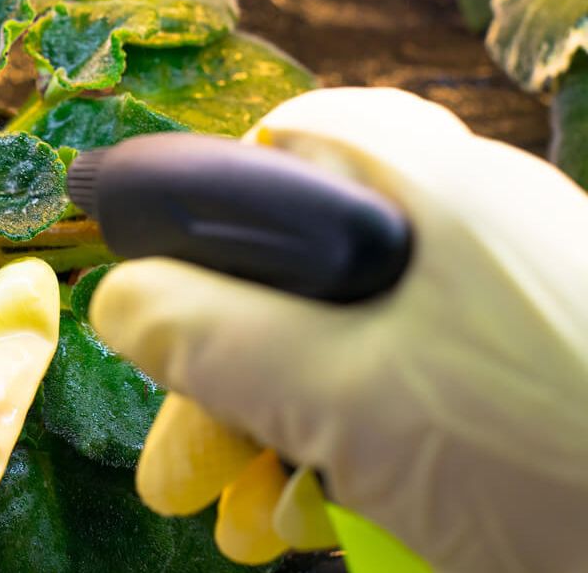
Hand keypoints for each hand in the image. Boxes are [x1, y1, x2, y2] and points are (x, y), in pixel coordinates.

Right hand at [90, 88, 587, 572]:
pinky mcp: (522, 381)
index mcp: (430, 191)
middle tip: (184, 467)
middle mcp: (466, 233)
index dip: (213, 213)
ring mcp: (499, 311)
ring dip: (278, 435)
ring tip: (243, 520)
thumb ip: (211, 338)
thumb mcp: (346, 396)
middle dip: (226, 377)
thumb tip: (120, 301)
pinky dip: (352, 453)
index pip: (293, 144)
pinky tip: (314, 520)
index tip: (169, 296)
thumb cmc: (546, 450)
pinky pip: (408, 395)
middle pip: (304, 274)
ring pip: (350, 349)